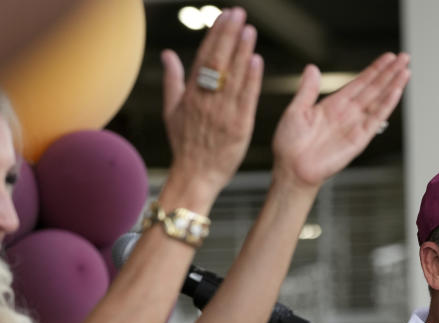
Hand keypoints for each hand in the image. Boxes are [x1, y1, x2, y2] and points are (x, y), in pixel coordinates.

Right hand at [161, 7, 262, 206]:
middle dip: (229, 35)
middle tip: (239, 13)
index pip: (205, 57)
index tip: (225, 16)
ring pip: (233, 77)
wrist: (196, 175)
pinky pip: (246, 99)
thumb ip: (172, 80)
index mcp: (191, 94)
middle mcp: (206, 100)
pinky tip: (256, 61)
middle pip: (218, 61)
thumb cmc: (185, 144)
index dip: (215, 34)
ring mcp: (223, 113)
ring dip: (241, 51)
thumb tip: (168, 54)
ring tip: (249, 29)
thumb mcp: (171, 111)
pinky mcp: (239, 127)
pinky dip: (251, 79)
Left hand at [271, 52, 410, 189]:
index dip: (374, 69)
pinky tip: (396, 91)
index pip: (360, 82)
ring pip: (379, 100)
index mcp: (334, 104)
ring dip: (393, 85)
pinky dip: (387, 104)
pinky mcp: (360, 138)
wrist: (292, 168)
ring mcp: (355, 125)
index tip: (388, 57)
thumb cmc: (290, 144)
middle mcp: (348, 113)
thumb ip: (308, 90)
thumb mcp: (296, 110)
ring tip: (406, 70)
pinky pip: (376, 118)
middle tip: (404, 57)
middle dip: (389, 72)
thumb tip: (312, 68)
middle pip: (374, 88)